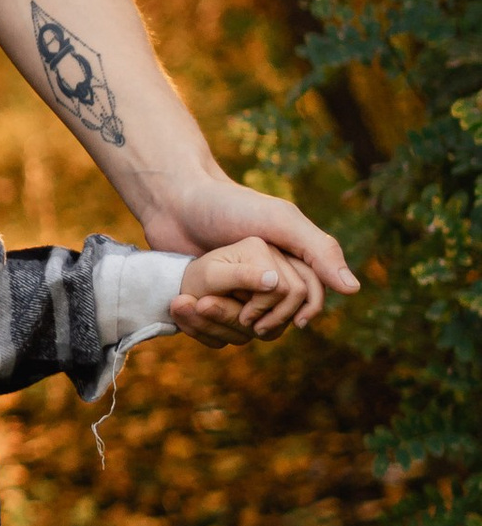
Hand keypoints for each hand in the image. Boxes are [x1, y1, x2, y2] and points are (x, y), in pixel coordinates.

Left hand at [138, 169, 358, 301]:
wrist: (173, 202)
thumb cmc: (229, 207)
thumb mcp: (278, 221)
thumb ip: (317, 250)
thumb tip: (352, 290)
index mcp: (291, 257)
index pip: (310, 296)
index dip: (305, 309)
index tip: (295, 321)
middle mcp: (269, 274)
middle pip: (280, 314)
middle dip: (264, 317)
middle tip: (246, 318)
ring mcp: (239, 286)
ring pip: (248, 323)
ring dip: (230, 322)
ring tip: (211, 309)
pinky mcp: (211, 294)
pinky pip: (217, 322)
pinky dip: (209, 323)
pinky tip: (196, 314)